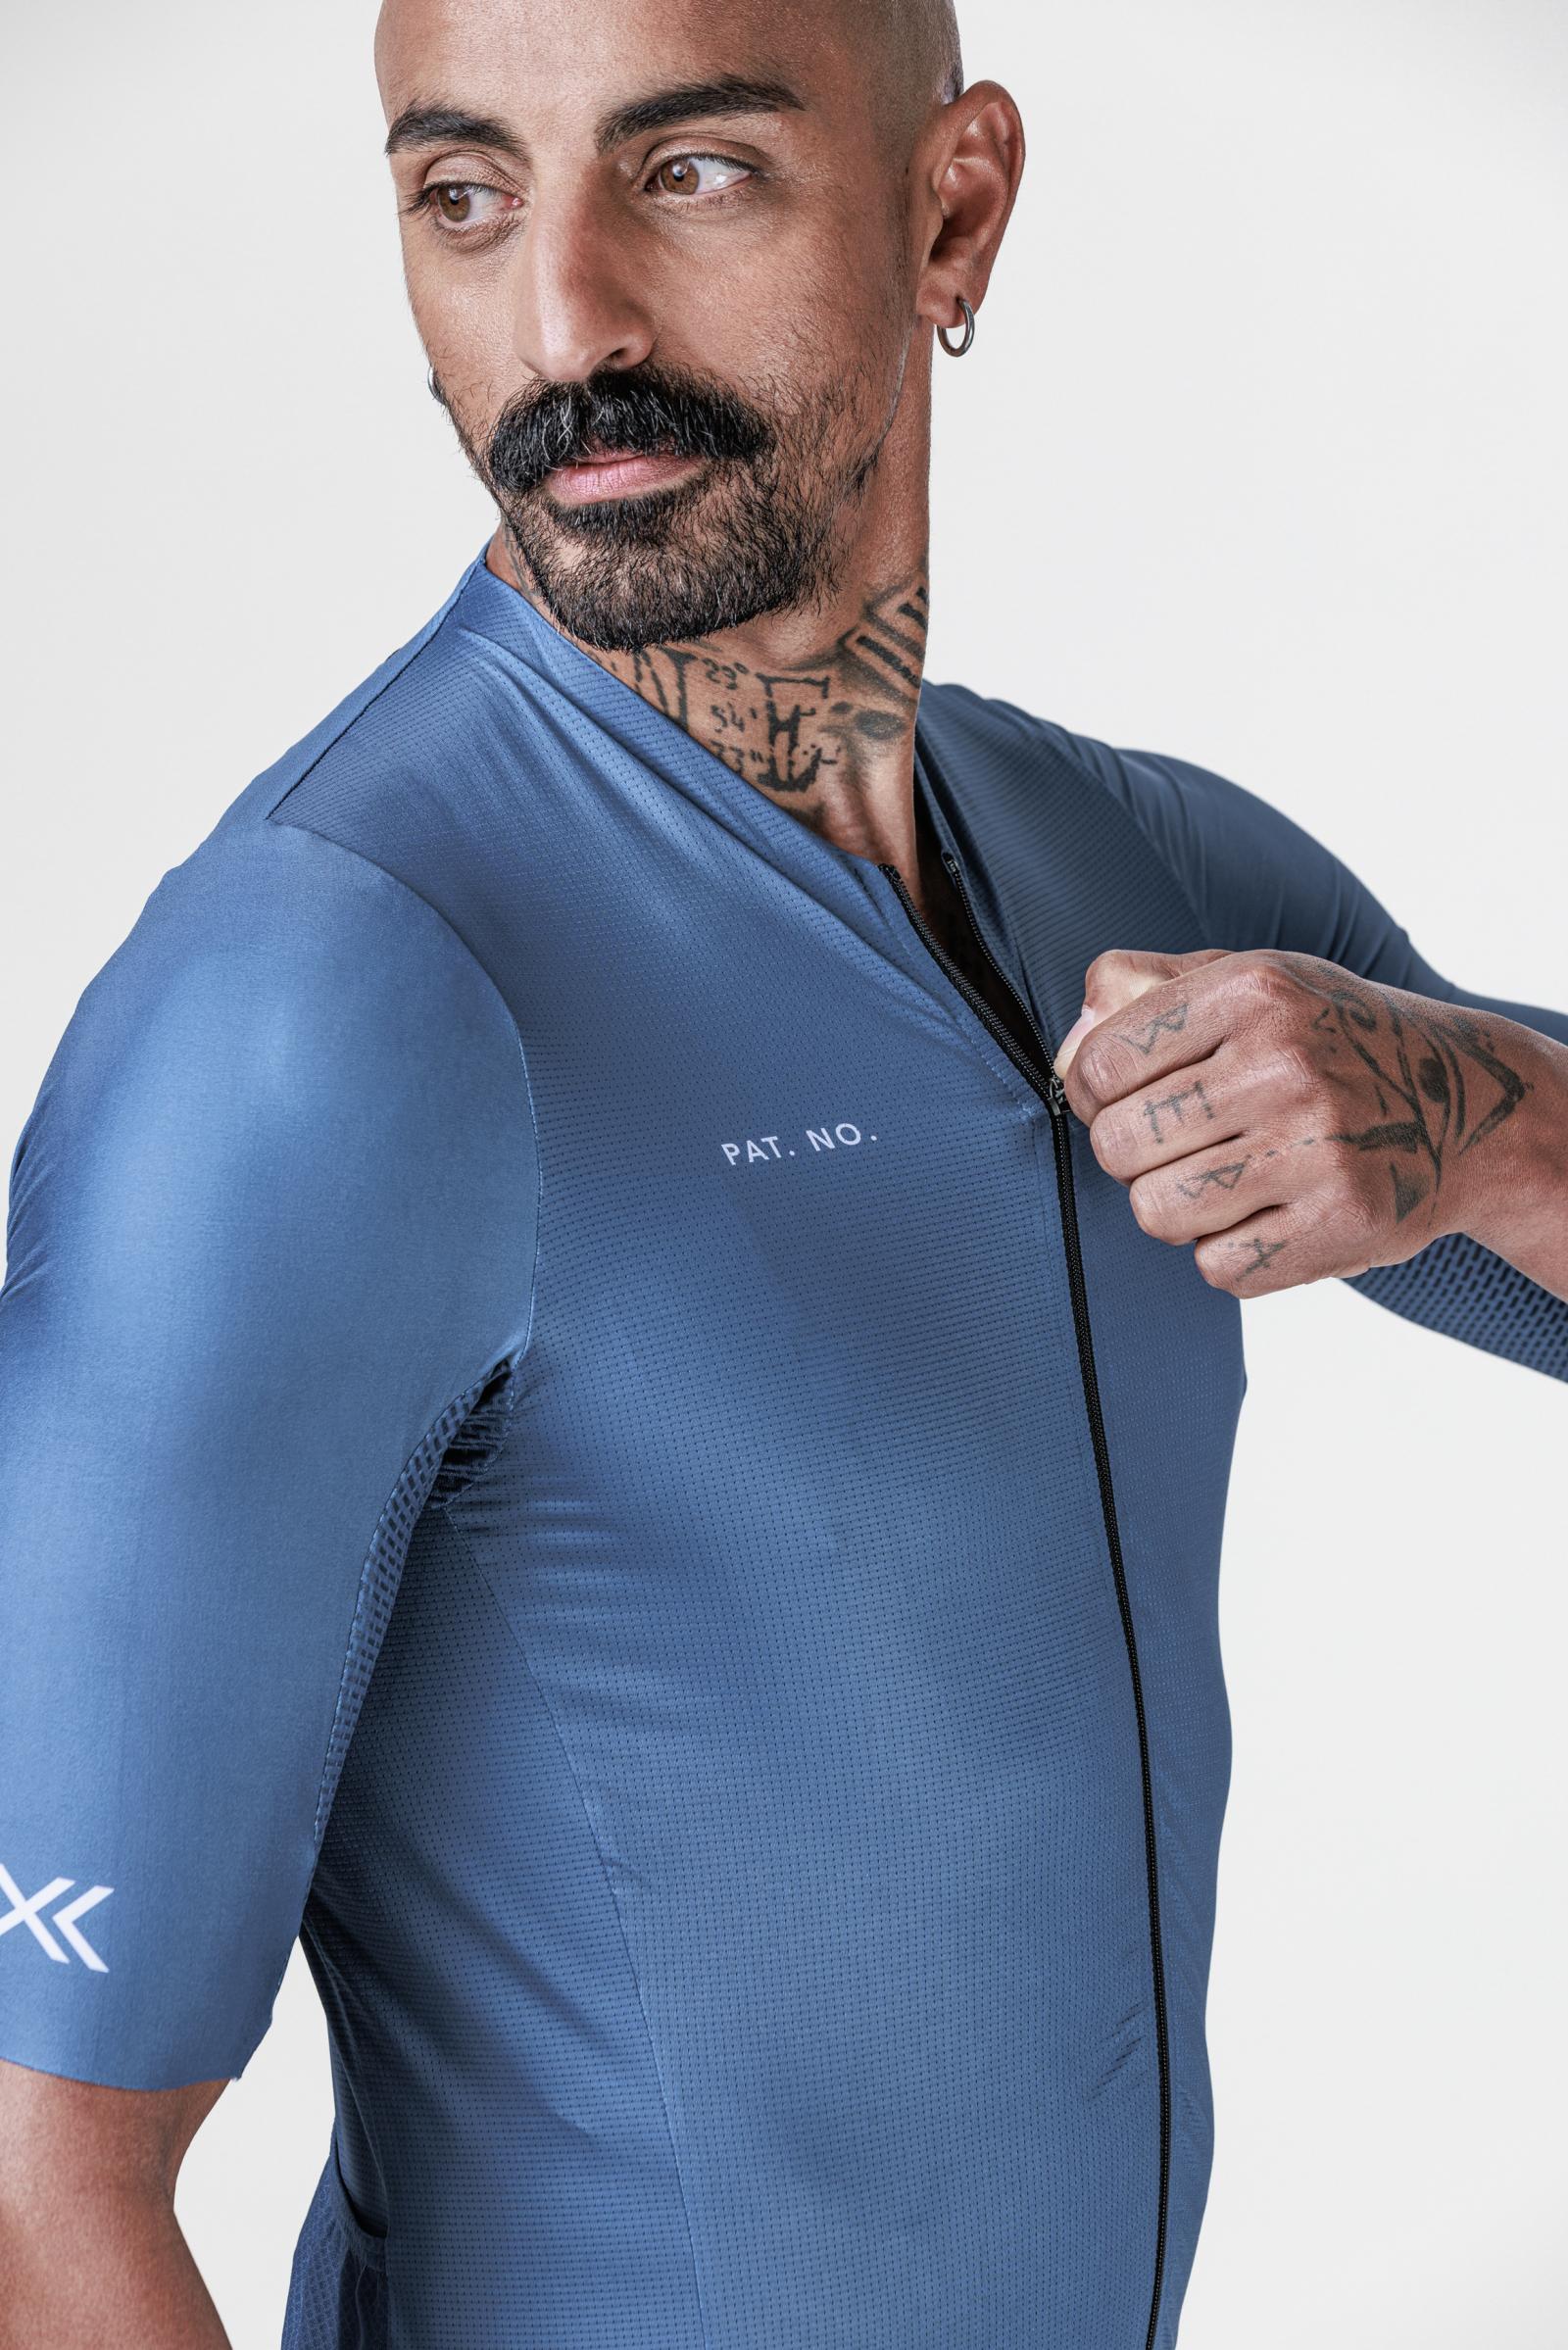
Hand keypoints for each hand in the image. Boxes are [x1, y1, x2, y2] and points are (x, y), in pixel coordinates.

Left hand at [1050, 947, 1536, 1295]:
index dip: (1095, 1093)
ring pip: (1156, 1212)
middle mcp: (1286, 1065)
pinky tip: (1268, 1214)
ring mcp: (1318, 1149)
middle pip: (1118, 1145)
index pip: (1101, 1064)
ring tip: (1223, 1179)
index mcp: (1253, 990)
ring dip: (1175, 1207)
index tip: (1131, 1097)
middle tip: (1183, 1144)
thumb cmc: (1328, 1040)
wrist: (1467, 1103)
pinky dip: (1229, 1252)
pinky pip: (1218, 1266)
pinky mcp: (1341, 1225)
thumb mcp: (1252, 980)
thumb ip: (1145, 991)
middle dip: (1132, 1154)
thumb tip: (1072, 1045)